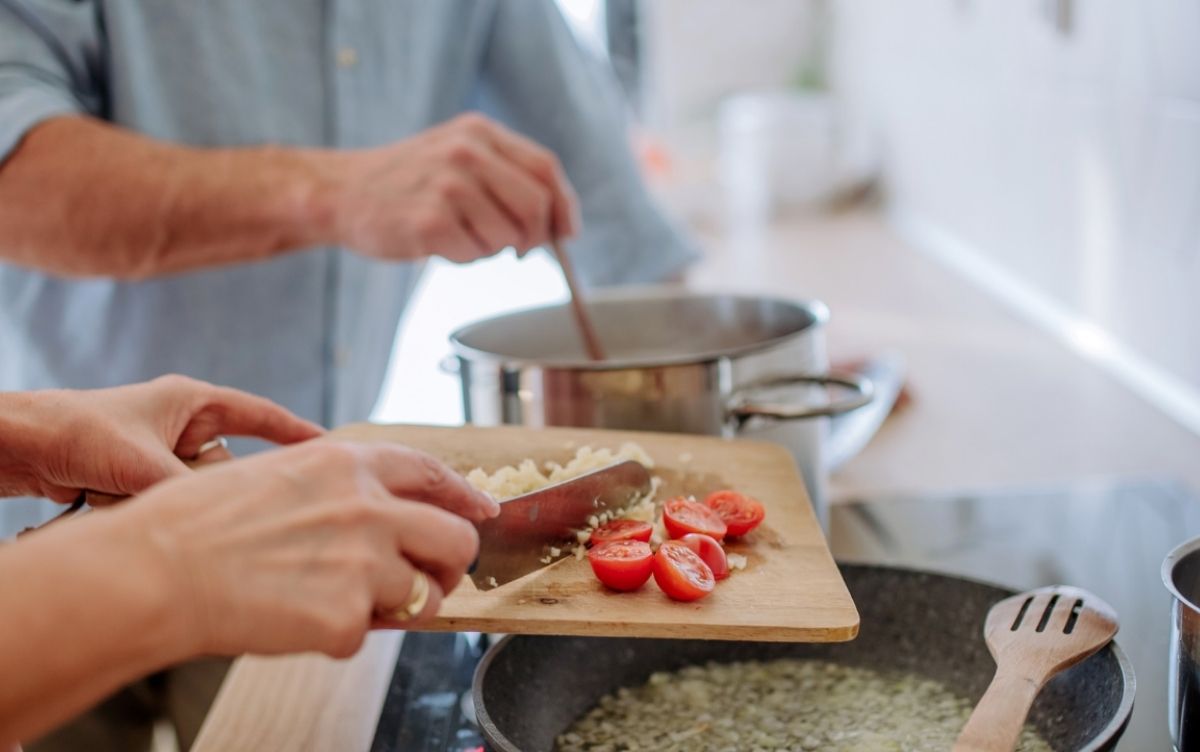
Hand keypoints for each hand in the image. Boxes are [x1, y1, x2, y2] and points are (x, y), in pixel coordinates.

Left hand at [2, 375, 322, 502]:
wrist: (18, 446)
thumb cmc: (76, 431)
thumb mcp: (144, 464)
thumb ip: (193, 494)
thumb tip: (227, 523)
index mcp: (193, 401)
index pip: (261, 416)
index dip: (297, 434)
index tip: (332, 450)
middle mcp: (183, 426)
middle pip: (229, 465)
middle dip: (215, 487)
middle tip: (213, 505)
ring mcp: (163, 454)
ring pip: (199, 490)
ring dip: (176, 502)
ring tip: (137, 497)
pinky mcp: (143, 479)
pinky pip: (172, 502)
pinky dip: (155, 511)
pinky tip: (125, 506)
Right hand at [120, 441, 498, 657]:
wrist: (154, 570)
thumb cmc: (194, 524)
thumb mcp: (275, 474)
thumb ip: (336, 488)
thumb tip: (377, 512)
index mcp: (349, 465)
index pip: (432, 473)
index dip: (463, 496)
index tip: (482, 512)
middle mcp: (369, 507)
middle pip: (456, 539)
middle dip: (449, 566)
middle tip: (427, 581)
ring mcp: (364, 563)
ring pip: (422, 596)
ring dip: (393, 607)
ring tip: (337, 604)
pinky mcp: (348, 618)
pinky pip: (364, 637)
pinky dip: (335, 638)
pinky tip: (292, 620)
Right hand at [329, 112, 580, 262]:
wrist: (342, 193)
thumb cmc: (408, 183)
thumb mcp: (457, 157)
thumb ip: (505, 176)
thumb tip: (559, 223)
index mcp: (479, 132)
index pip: (545, 167)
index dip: (564, 205)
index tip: (568, 232)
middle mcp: (466, 151)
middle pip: (536, 204)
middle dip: (535, 237)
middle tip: (518, 250)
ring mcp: (447, 184)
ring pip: (507, 236)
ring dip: (491, 248)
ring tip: (460, 235)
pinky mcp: (429, 220)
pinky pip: (474, 254)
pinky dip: (464, 258)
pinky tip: (439, 243)